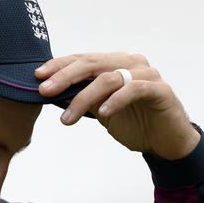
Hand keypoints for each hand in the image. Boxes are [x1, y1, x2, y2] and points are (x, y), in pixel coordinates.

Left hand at [35, 53, 200, 159]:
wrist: (166, 142)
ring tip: (67, 120)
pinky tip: (103, 113)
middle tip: (44, 91)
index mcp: (115, 64)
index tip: (37, 76)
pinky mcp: (160, 89)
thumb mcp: (101, 110)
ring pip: (109, 78)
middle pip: (92, 64)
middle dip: (64, 77)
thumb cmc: (134, 123)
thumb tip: (51, 93)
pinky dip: (116, 100)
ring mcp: (146, 75)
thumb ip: (83, 98)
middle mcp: (130, 63)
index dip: (59, 66)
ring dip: (83, 98)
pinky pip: (134, 89)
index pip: (83, 59)